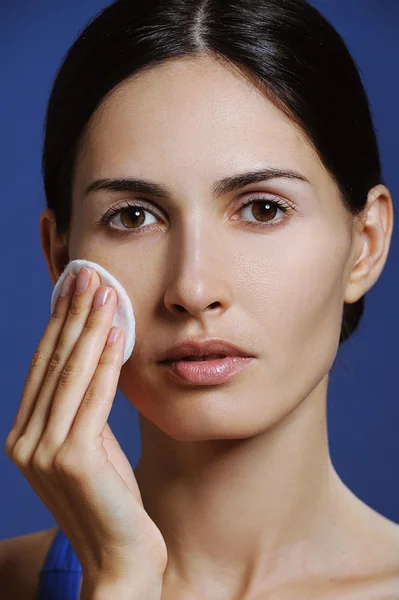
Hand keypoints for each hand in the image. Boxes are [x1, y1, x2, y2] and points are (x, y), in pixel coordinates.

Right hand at [5, 267, 167, 587]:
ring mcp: (44, 452)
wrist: (119, 558)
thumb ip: (84, 410)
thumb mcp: (91, 446)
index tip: (75, 290)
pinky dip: (106, 364)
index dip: (59, 325)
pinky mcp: (72, 460)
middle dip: (73, 315)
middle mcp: (25, 441)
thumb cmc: (110, 500)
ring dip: (90, 329)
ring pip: (72, 375)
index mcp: (25, 436)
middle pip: (53, 364)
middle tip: (89, 276)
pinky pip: (94, 400)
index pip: (43, 367)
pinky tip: (116, 334)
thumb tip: (96, 361)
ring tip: (105, 293)